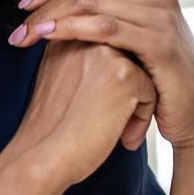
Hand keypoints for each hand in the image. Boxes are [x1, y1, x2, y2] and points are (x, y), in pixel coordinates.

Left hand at [8, 0, 193, 149]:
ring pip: (91, 2)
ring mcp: (162, 16)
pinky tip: (47, 37)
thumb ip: (100, 18)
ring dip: (50, 17)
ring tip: (23, 35)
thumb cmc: (152, 80)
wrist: (191, 114)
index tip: (23, 6)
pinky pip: (107, 28)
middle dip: (44, 4)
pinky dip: (71, 28)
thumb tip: (53, 5)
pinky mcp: (161, 43)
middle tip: (16, 26)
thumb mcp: (126, 42)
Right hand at [8, 39, 156, 188]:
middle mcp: (83, 38)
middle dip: (124, 90)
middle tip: (104, 121)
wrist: (42, 156)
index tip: (88, 109)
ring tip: (116, 130)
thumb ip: (79, 63)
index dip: (104, 83)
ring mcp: (105, 53)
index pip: (106, 50)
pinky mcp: (124, 73)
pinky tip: (122, 136)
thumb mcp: (57, 82)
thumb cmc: (49, 129)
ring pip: (142, 73)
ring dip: (135, 105)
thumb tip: (111, 66)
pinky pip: (151, 91)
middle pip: (126, 58)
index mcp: (64, 37)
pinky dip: (142, 118)